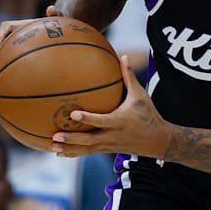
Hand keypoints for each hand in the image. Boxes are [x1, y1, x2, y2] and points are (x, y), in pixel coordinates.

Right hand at [0, 5, 60, 73]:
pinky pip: (1, 57)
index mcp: (21, 25)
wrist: (55, 34)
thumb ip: (55, 15)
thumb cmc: (55, 27)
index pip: (6, 27)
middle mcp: (13, 33)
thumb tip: (52, 8)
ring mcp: (11, 42)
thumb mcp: (57, 21)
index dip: (0, 35)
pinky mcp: (12, 51)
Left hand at [51, 55, 165, 157]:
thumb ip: (129, 77)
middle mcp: (112, 135)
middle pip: (89, 140)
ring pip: (86, 149)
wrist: (157, 141)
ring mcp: (109, 145)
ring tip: (52, 147)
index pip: (101, 120)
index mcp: (119, 121)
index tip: (73, 114)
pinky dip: (74, 153)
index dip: (87, 118)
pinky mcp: (107, 150)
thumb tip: (123, 56)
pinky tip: (60, 153)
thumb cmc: (148, 115)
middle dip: (72, 140)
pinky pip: (88, 152)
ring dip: (69, 149)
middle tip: (55, 136)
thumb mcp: (141, 96)